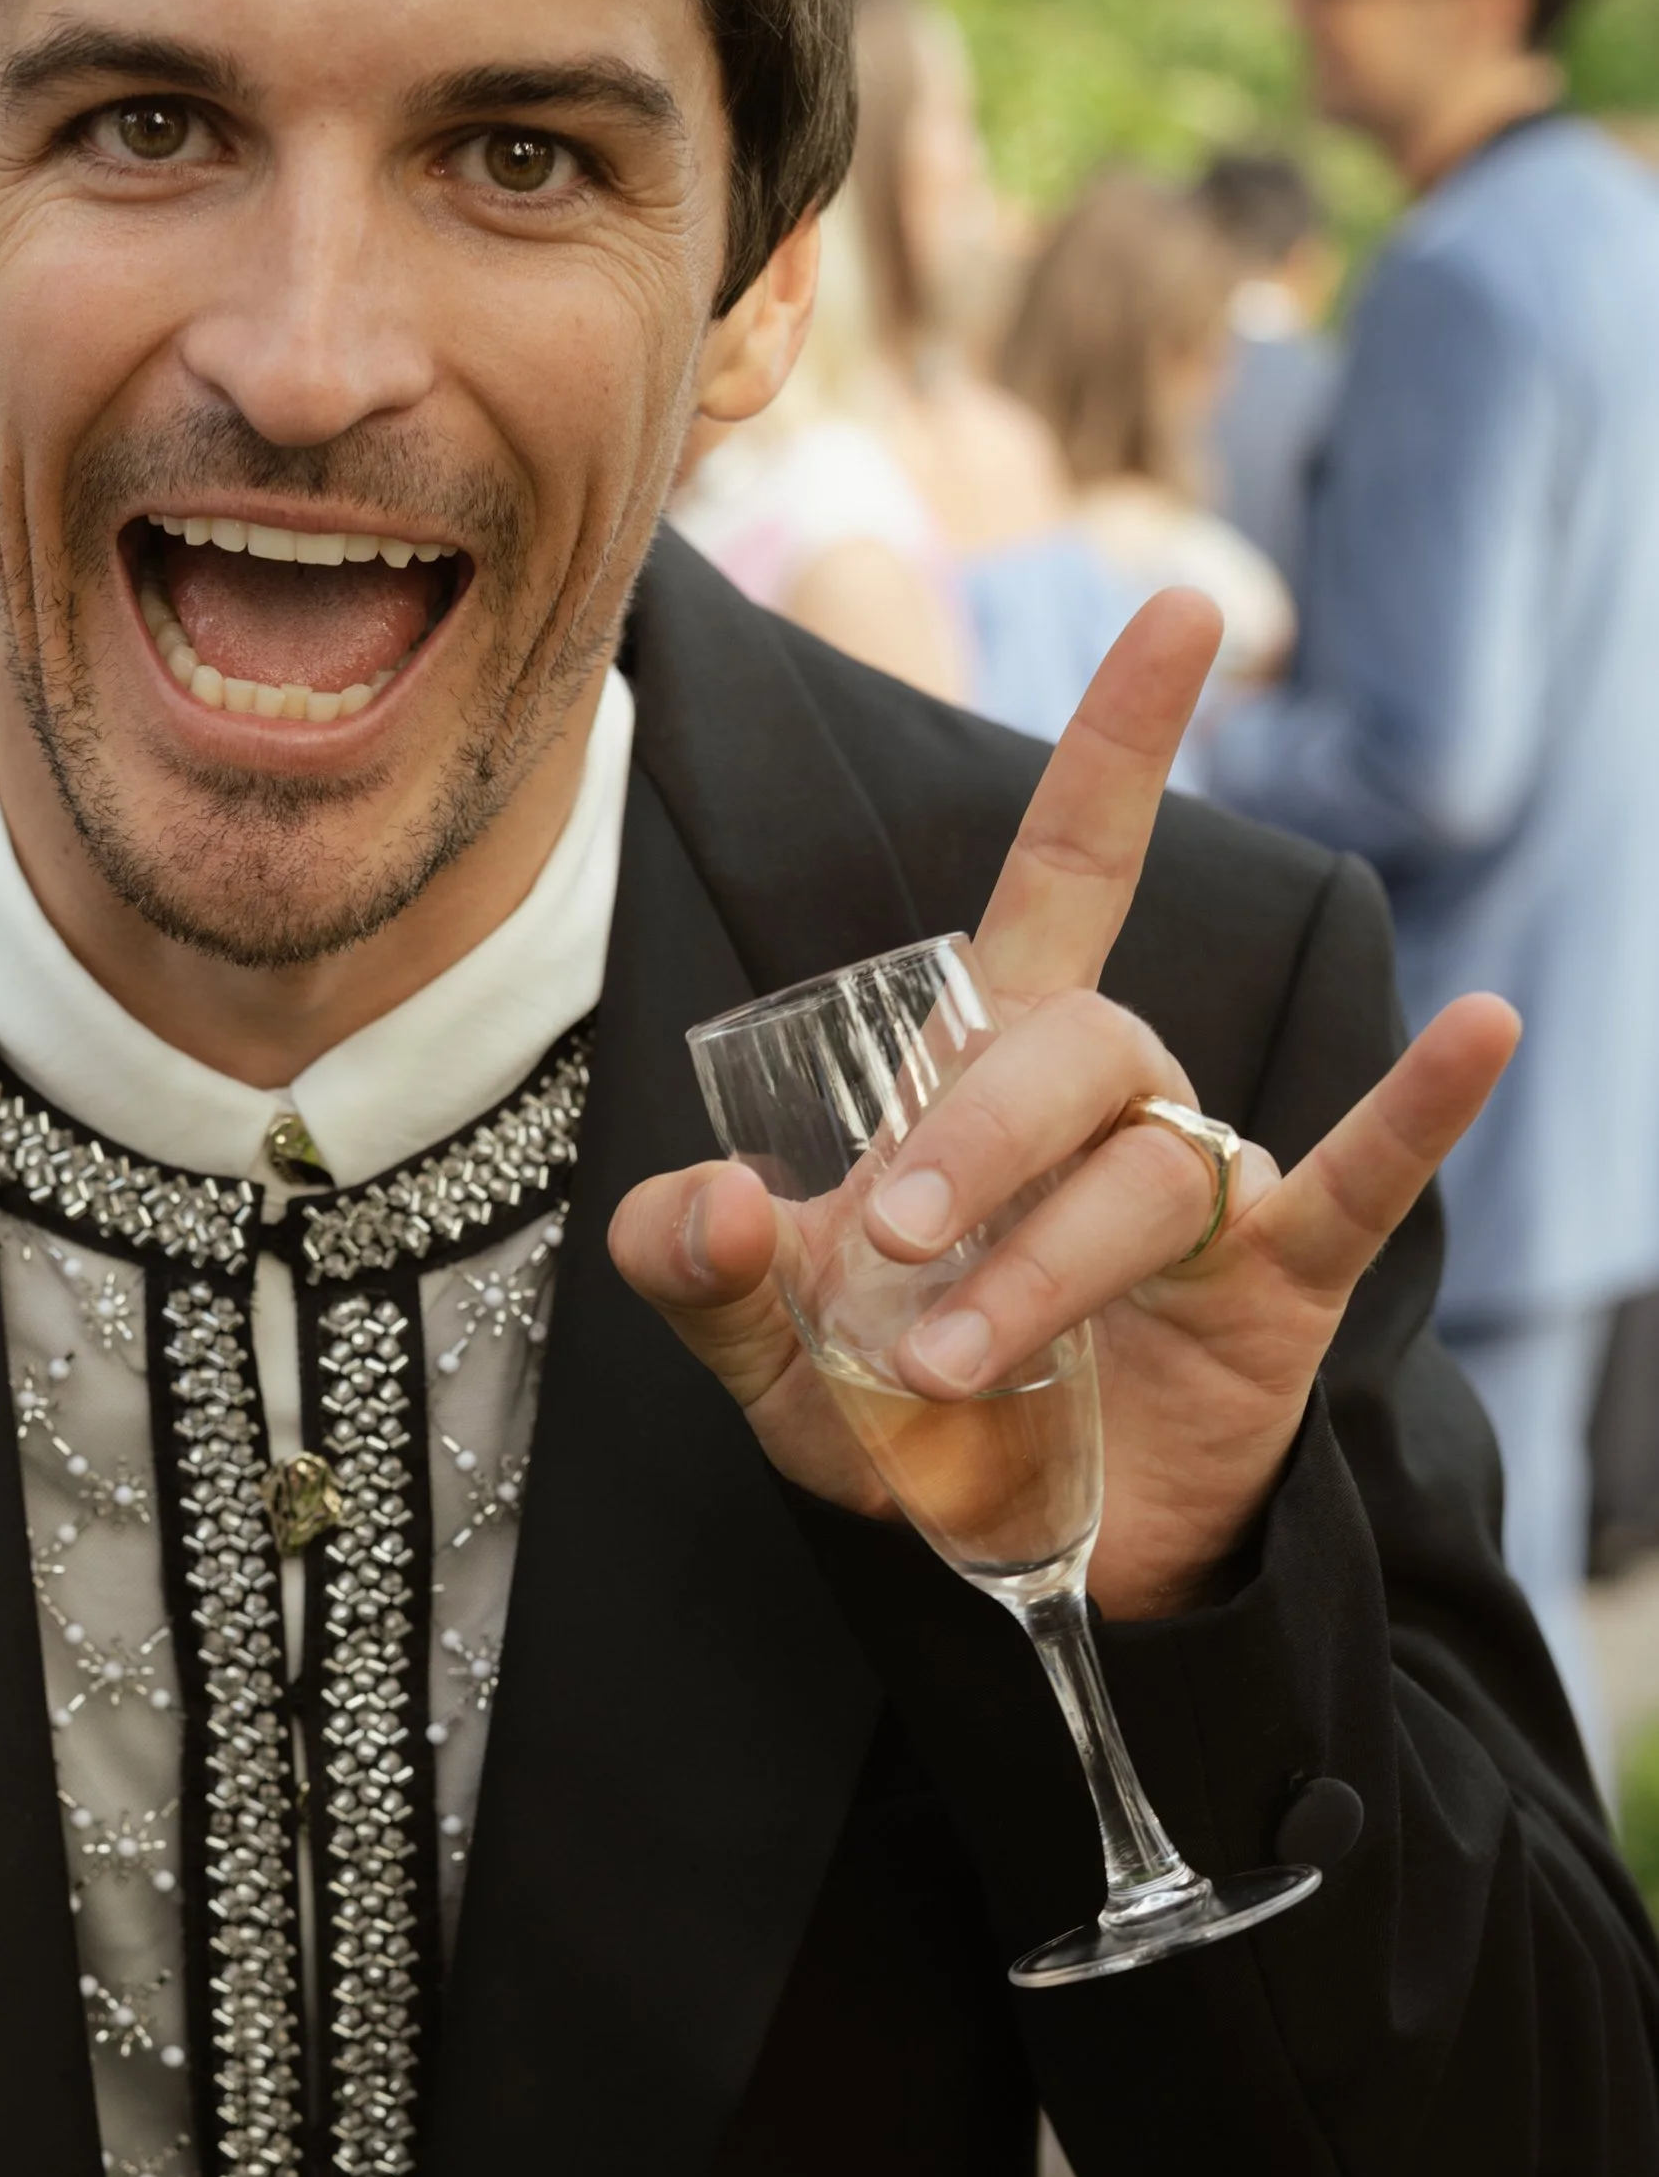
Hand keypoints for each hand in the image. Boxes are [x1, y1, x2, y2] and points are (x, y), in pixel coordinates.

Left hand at [610, 592, 1517, 1619]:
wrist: (1004, 1565)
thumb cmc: (899, 1423)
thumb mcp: (764, 1361)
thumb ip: (698, 1275)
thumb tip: (703, 1203)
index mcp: (992, 1075)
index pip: (1066, 878)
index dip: (1116, 752)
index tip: (1182, 611)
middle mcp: (1115, 1103)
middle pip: (1079, 1041)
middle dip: (977, 1136)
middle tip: (895, 1247)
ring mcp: (1203, 1188)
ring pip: (1147, 1162)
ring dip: (1046, 1260)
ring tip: (948, 1363)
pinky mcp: (1279, 1284)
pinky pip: (1358, 1181)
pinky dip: (1415, 1110)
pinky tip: (1477, 1028)